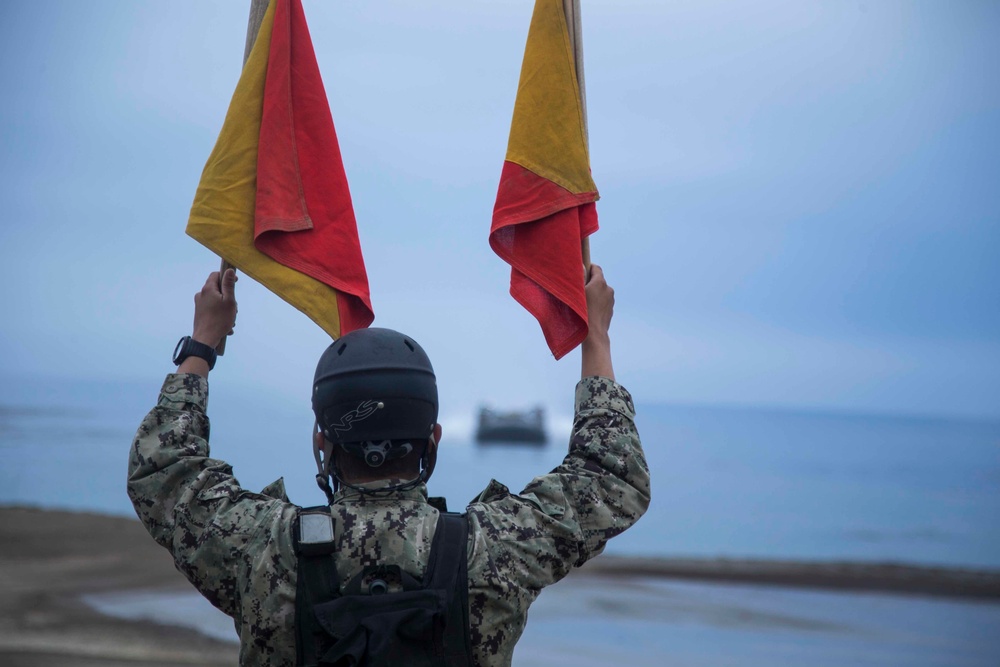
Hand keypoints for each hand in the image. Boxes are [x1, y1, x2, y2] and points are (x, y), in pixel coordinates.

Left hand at [192, 269, 237, 349]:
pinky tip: (226, 326)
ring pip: (217, 301)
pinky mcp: (200, 313)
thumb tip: (229, 270)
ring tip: (231, 320)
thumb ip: (229, 284)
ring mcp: (199, 304)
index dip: (226, 276)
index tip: (236, 282)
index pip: (216, 274)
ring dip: (226, 308)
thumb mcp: (229, 301)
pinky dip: (221, 315)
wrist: (205, 339)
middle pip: (218, 289)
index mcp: (208, 289)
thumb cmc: (219, 320)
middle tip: (235, 308)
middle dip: (229, 297)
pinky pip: (213, 309)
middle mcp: (201, 294)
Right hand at [582, 264, 614, 379]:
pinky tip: (588, 311)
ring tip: (583, 302)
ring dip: (593, 293)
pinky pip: (603, 302)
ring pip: (601, 292)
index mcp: (600, 282)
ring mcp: (611, 300)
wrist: (594, 334)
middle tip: (578, 289)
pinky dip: (597, 303)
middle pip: (598, 280)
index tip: (581, 271)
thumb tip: (582, 266)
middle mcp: (608, 289)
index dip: (588, 267)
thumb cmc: (582, 312)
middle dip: (589, 283)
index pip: (596, 268)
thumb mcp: (577, 292)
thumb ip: (580, 277)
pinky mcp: (611, 310)